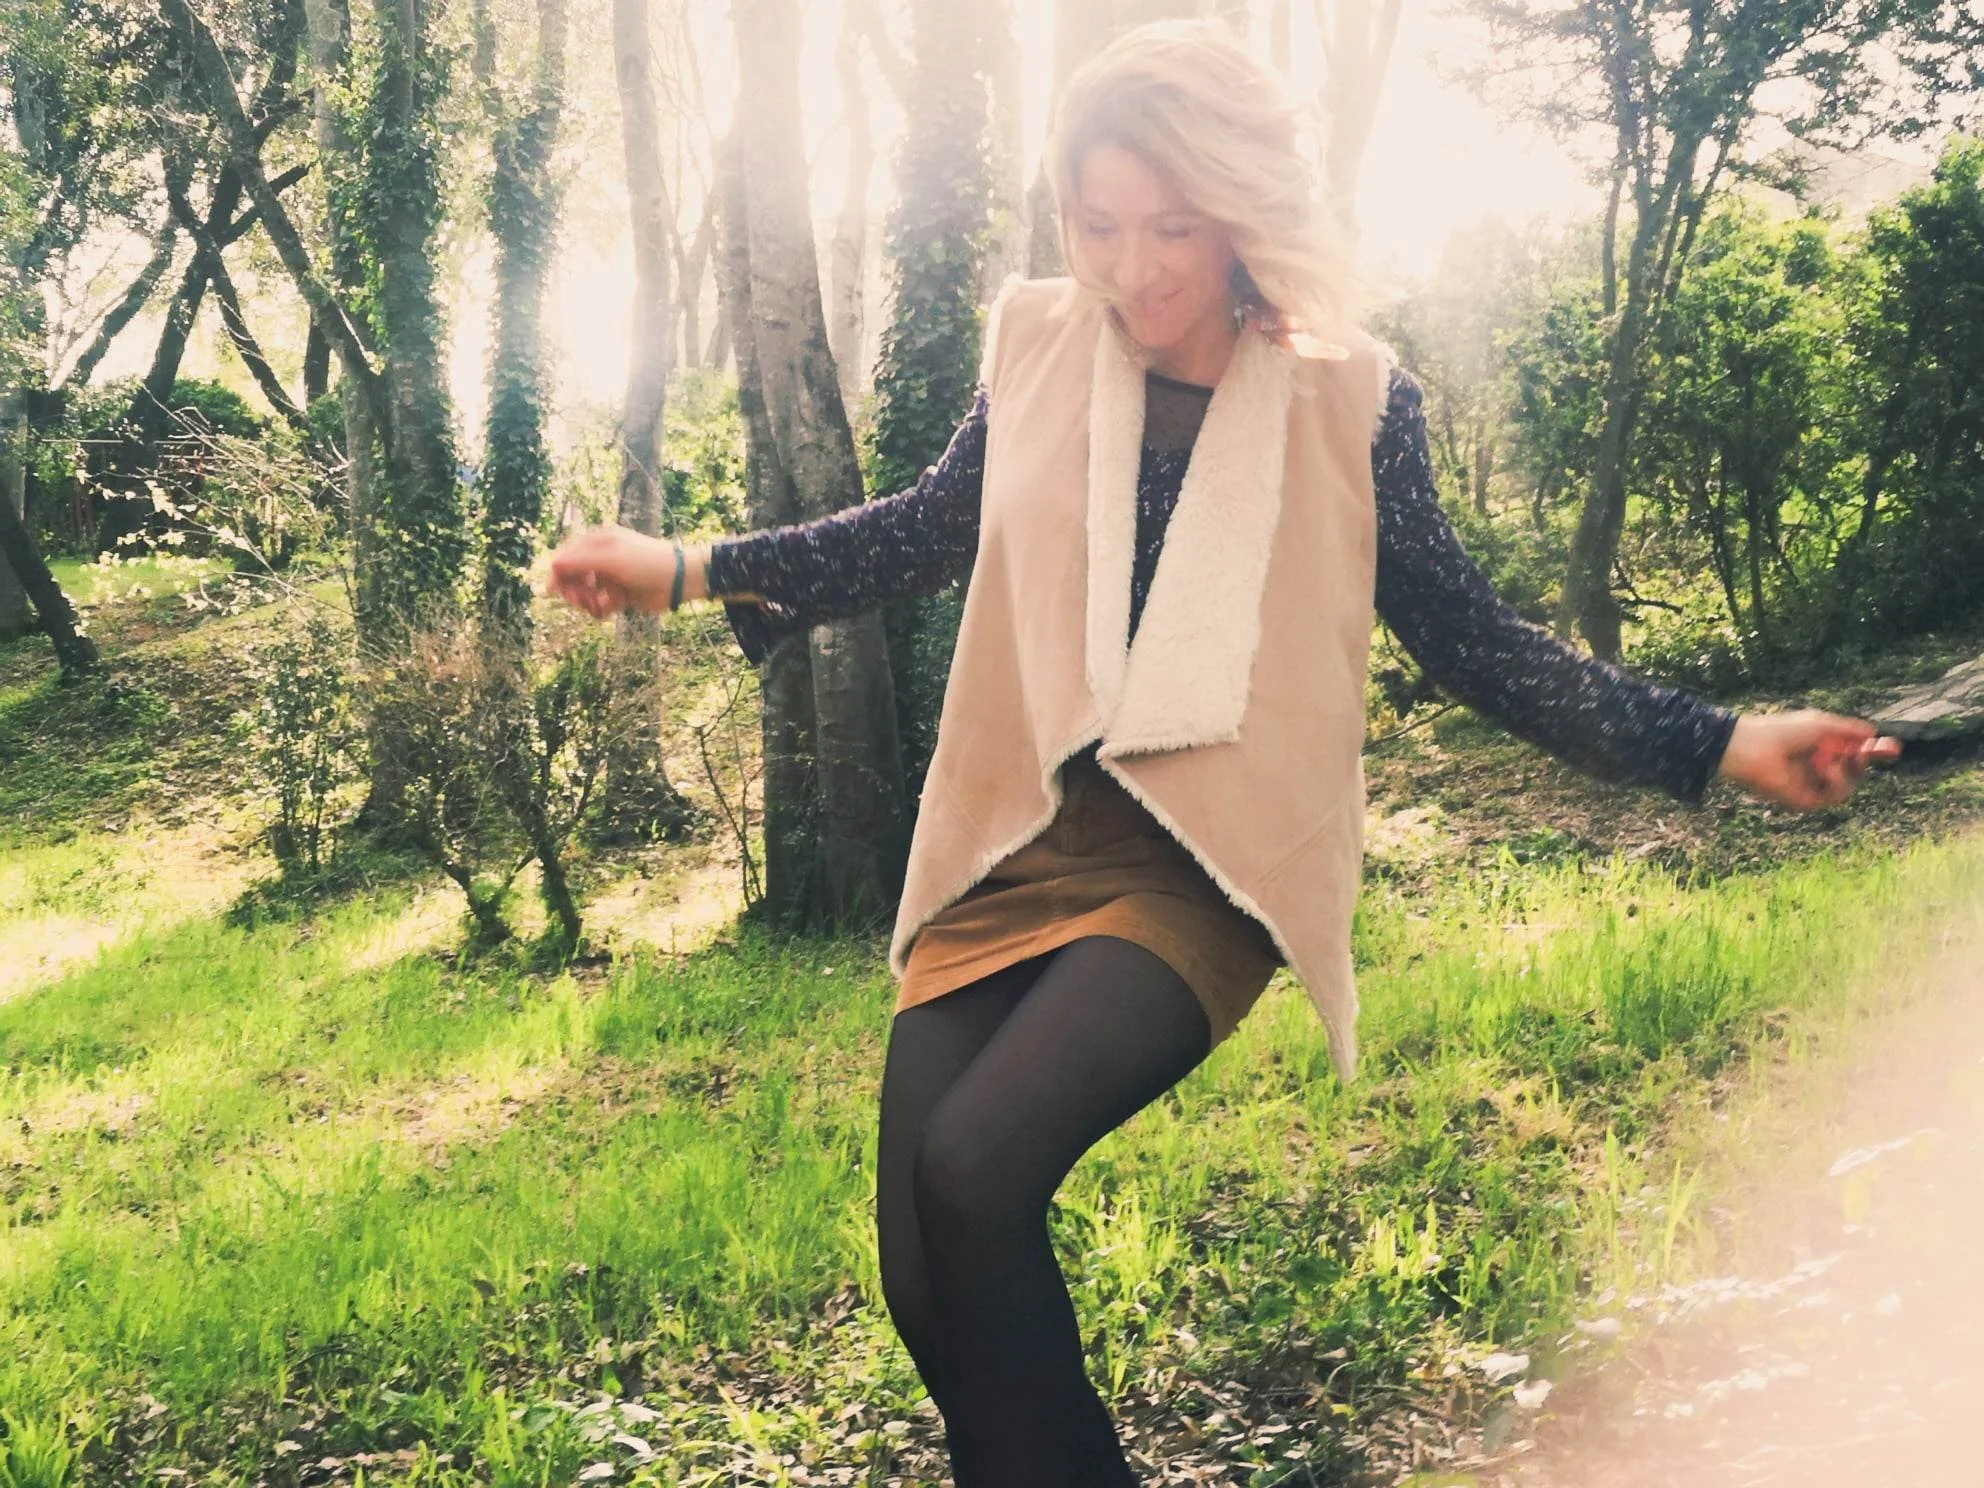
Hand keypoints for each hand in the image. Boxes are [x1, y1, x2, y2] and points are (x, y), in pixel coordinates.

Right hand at [543, 525, 682, 618]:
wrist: (678, 580)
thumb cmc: (646, 563)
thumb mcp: (610, 559)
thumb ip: (580, 562)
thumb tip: (552, 565)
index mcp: (596, 543)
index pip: (565, 558)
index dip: (558, 575)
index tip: (556, 591)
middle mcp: (600, 559)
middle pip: (571, 577)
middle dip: (572, 590)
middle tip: (581, 601)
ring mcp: (609, 578)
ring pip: (583, 593)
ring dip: (584, 602)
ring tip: (596, 607)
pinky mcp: (618, 596)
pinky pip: (598, 606)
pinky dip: (598, 611)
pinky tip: (605, 613)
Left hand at [1714, 708, 1902, 810]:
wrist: (1753, 748)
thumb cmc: (1781, 731)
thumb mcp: (1821, 724)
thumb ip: (1848, 729)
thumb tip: (1873, 732)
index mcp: (1822, 748)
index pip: (1855, 752)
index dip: (1875, 751)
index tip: (1893, 748)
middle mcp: (1819, 768)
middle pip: (1856, 771)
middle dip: (1866, 761)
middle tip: (1868, 751)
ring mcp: (1813, 785)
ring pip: (1850, 785)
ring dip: (1848, 770)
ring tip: (1830, 757)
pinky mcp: (1806, 800)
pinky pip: (1835, 796)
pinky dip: (1835, 780)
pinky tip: (1824, 766)